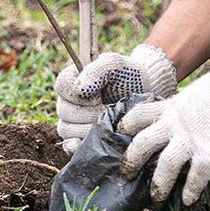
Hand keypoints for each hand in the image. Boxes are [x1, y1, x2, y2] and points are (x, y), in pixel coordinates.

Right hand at [55, 44, 177, 153]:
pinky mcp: (81, 139)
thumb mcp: (115, 64)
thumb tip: (79, 89)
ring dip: (88, 127)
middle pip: (64, 111)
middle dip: (87, 112)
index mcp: (73, 80)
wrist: (147, 92)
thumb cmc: (129, 75)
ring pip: (67, 129)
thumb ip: (96, 70)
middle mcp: (69, 102)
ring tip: (109, 123)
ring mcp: (74, 122)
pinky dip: (76, 146)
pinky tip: (89, 144)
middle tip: (107, 110)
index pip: (62, 85)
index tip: (99, 93)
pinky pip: (69, 146)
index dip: (78, 91)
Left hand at [117, 42, 209, 204]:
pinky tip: (188, 199)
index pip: (140, 114)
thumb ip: (183, 110)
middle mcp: (175, 122)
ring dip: (159, 182)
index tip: (119, 131)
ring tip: (155, 196)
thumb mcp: (193, 94)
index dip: (127, 123)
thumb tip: (182, 122)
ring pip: (165, 163)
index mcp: (171, 107)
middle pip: (143, 142)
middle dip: (131, 160)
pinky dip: (192, 187)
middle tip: (126, 173)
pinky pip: (197, 172)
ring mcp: (191, 136)